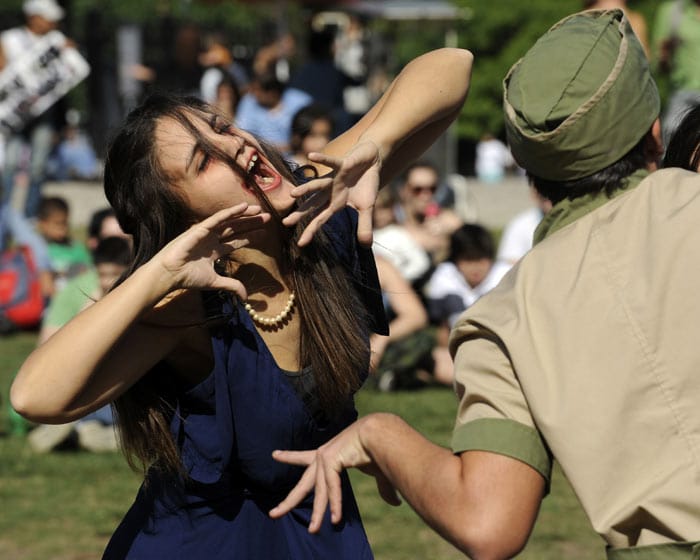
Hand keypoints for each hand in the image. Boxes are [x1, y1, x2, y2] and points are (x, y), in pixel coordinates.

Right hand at [154, 203, 269, 299]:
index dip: (251, 237)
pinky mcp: (200, 228)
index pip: (237, 241)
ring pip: (229, 220)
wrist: (170, 274)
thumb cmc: (187, 277)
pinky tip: (243, 206)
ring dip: (244, 215)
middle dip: (251, 223)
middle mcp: (212, 239)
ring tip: (259, 209)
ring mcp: (206, 232)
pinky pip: (218, 218)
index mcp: (215, 250)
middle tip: (268, 218)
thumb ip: (231, 286)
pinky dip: (230, 212)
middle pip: (236, 228)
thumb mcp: (215, 282)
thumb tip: (245, 297)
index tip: (265, 233)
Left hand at [269, 415, 400, 532]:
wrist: (383, 434)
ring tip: (313, 531)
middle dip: (289, 502)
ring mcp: (324, 457)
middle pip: (303, 484)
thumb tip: (395, 504)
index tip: (273, 455)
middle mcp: (323, 455)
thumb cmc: (380, 449)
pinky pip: (331, 487)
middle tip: (273, 514)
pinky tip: (336, 519)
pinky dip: (335, 503)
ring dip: (318, 513)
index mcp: (330, 455)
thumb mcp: (377, 472)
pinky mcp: (329, 459)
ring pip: (318, 492)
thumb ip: (382, 489)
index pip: (304, 458)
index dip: (289, 457)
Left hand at [282, 140, 381, 246]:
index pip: (320, 219)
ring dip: (306, 188)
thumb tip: (366, 246)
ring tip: (292, 194)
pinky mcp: (342, 164)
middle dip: (301, 213)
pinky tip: (310, 155)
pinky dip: (322, 159)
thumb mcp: (367, 208)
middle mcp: (331, 191)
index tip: (300, 244)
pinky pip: (331, 162)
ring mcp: (335, 178)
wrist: (371, 160)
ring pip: (318, 184)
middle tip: (285, 223)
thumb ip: (364, 225)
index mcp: (335, 203)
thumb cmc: (366, 184)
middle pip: (313, 204)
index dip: (311, 230)